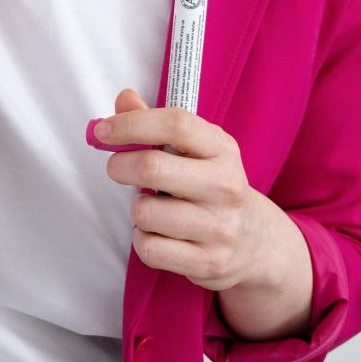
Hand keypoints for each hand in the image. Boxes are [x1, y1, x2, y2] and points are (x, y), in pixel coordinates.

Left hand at [88, 87, 279, 293]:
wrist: (257, 243)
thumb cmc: (210, 185)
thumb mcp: (195, 149)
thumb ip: (156, 123)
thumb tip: (124, 99)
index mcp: (222, 149)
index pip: (175, 124)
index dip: (131, 123)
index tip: (103, 130)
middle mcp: (226, 187)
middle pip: (151, 168)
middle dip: (119, 166)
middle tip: (117, 169)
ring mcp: (220, 227)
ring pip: (144, 212)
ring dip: (137, 209)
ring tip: (153, 208)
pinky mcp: (210, 262)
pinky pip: (150, 248)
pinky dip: (143, 240)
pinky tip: (159, 235)